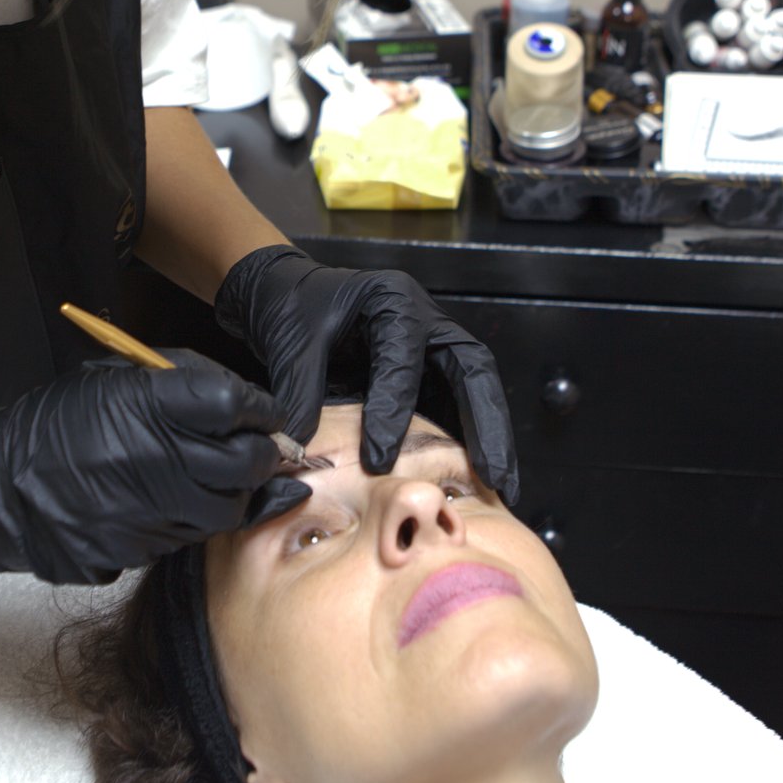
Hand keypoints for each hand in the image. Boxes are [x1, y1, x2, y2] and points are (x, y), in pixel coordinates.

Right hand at [0, 350, 307, 585]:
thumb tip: (240, 398)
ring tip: (210, 476)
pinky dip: (192, 520)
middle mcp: (155, 461)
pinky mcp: (138, 552)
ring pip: (227, 509)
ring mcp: (149, 514)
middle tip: (253, 447)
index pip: (235, 406)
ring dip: (231, 491)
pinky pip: (188, 538)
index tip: (261, 412)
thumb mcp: (112, 379)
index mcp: (147, 407)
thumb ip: (179, 380)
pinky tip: (173, 502)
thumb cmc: (55, 423)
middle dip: (259, 453)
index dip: (259, 408)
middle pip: (246, 463)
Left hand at [213, 245, 518, 503]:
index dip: (393, 409)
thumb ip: (298, 391)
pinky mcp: (426, 375)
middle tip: (496, 477)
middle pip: (472, 369)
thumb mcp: (289, 341)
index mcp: (392, 301)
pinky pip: (454, 408)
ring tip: (502, 489)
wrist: (280, 293)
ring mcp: (431, 348)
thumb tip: (302, 449)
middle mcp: (424, 322)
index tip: (378, 460)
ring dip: (490, 438)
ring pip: (475, 390)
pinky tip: (476, 480)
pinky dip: (467, 442)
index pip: (403, 357)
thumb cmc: (288, 305)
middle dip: (488, 424)